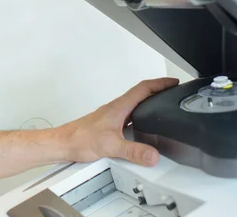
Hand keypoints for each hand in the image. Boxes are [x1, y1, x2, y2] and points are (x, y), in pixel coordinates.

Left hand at [61, 77, 177, 166]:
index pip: (143, 88)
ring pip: (134, 104)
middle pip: (141, 94)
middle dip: (158, 90)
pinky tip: (142, 126)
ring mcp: (112, 115)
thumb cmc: (79, 138)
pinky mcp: (108, 124)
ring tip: (162, 105)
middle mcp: (116, 108)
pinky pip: (129, 115)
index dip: (160, 83)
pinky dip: (140, 115)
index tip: (173, 82)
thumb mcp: (110, 146)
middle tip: (172, 91)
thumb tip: (153, 154)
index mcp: (119, 107)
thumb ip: (133, 151)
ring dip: (149, 102)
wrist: (63, 143)